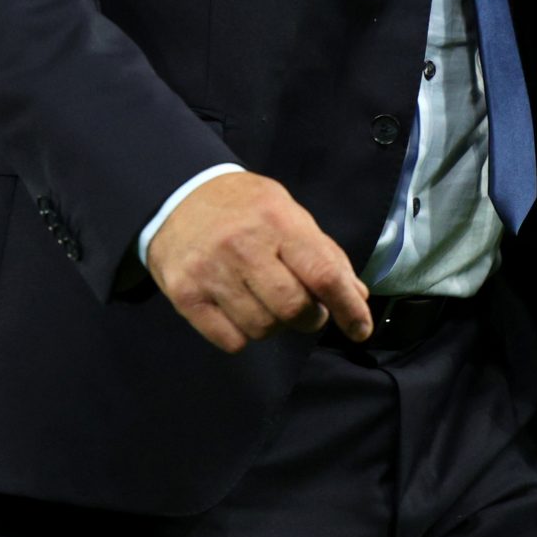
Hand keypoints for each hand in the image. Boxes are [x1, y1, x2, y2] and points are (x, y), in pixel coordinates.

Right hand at [146, 170, 373, 352]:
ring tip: (265, 301)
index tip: (360, 328)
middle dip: (309, 318)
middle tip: (305, 309)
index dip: (349, 307)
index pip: (323, 273)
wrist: (176, 195)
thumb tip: (357, 296)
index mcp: (277, 221)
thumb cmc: (243, 207)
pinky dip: (242, 334)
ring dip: (274, 325)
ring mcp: (210, 272)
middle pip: (293, 308)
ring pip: (262, 329)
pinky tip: (238, 309)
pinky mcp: (184, 294)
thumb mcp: (288, 213)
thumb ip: (323, 253)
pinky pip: (230, 341)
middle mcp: (243, 246)